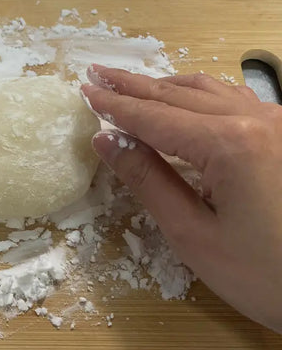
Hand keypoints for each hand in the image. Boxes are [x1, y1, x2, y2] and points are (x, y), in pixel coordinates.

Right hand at [82, 65, 281, 333]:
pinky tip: (184, 98)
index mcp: (230, 143)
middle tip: (98, 73)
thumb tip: (107, 140)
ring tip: (130, 84)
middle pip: (178, 95)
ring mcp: (277, 123)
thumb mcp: (192, 234)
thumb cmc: (264, 276)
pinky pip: (234, 99)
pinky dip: (198, 95)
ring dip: (164, 86)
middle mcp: (256, 120)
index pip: (155, 117)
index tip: (85, 91)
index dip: (116, 107)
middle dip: (133, 86)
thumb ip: (147, 179)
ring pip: (208, 90)